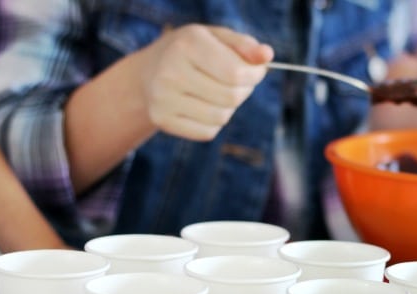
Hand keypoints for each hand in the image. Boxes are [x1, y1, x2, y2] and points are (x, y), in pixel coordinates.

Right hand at [137, 25, 273, 140]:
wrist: (149, 71)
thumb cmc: (193, 52)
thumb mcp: (218, 38)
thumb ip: (245, 45)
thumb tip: (266, 56)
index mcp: (187, 44)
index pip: (236, 73)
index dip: (254, 76)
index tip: (256, 72)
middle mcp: (171, 71)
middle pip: (231, 97)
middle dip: (244, 91)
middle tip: (238, 82)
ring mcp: (163, 98)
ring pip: (221, 117)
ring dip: (230, 108)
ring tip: (219, 93)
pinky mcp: (162, 120)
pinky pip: (208, 132)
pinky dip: (214, 122)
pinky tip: (204, 107)